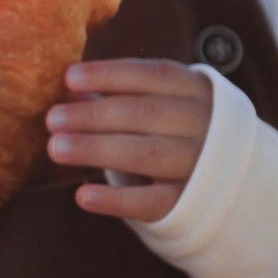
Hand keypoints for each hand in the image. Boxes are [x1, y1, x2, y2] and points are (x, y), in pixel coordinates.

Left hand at [45, 58, 212, 222]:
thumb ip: (116, 97)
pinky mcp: (189, 203)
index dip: (110, 75)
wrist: (225, 176)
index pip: (153, 75)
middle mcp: (203, 124)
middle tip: (52, 119)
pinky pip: (151, 202)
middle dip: (93, 115)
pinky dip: (115, 200)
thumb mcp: (156, 103)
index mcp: (194, 90)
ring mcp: (199, 165)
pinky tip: (82, 195)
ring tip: (55, 148)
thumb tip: (71, 94)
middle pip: (145, 114)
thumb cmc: (173, 128)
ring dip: (96, 150)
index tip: (69, 78)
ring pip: (145, 155)